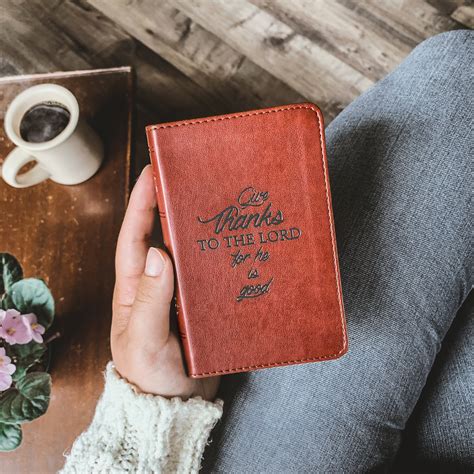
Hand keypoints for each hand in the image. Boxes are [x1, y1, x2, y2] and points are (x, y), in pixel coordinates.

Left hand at [111, 165, 219, 399]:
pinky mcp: (202, 306)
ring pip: (191, 254)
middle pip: (165, 237)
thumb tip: (157, 253)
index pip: (135, 237)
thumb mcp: (142, 342)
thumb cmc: (150, 377)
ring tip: (222, 208)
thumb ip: (148, 302)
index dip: (142, 204)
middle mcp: (158, 284)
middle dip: (175, 208)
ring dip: (203, 232)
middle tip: (195, 181)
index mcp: (135, 287)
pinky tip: (239, 249)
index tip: (153, 173)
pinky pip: (211, 276)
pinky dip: (222, 261)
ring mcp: (181, 294)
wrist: (174, 406)